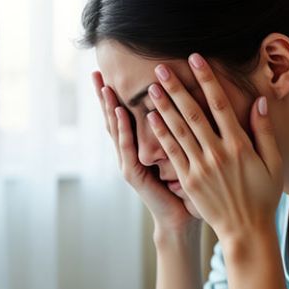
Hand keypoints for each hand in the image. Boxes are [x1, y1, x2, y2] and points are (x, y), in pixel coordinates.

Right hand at [91, 70, 199, 232]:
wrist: (183, 218)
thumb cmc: (188, 185)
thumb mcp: (184, 151)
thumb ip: (181, 129)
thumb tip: (192, 99)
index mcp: (141, 146)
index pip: (126, 114)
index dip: (118, 94)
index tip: (112, 70)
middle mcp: (131, 153)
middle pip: (113, 118)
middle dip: (104, 96)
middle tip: (96, 71)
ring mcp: (129, 163)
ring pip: (116, 130)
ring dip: (109, 107)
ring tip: (103, 85)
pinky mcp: (134, 175)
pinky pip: (127, 147)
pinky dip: (123, 129)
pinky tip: (120, 112)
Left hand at [145, 53, 282, 242]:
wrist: (245, 230)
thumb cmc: (263, 196)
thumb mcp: (274, 163)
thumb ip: (265, 131)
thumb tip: (260, 101)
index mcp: (239, 146)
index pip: (220, 105)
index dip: (206, 80)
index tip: (195, 60)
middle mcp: (217, 153)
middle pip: (193, 114)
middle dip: (176, 89)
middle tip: (161, 68)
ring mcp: (200, 167)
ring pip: (178, 131)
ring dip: (163, 107)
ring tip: (151, 88)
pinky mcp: (188, 180)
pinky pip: (171, 152)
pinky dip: (161, 134)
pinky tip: (151, 118)